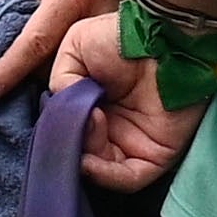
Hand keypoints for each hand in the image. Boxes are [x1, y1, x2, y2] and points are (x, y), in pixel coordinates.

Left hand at [0, 0, 118, 100]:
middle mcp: (92, 20)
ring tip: (24, 73)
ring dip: (43, 75)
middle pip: (51, 64)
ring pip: (68, 71)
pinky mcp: (115, 46)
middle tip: (0, 83)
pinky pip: (83, 68)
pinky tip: (49, 67)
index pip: (35, 41)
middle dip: (24, 77)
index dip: (10, 67)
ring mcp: (107, 36)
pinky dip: (63, 70)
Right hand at [56, 17, 197, 190]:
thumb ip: (60, 82)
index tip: (50, 124)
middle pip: (80, 154)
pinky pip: (126, 179)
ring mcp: (132, 144)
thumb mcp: (75, 48)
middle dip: (69, 146)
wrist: (166, 39)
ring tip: (89, 126)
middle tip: (68, 128)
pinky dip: (103, 175)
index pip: (67, 131)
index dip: (55, 132)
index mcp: (91, 105)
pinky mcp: (155, 156)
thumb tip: (61, 114)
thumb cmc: (123, 36)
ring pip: (98, 170)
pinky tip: (88, 161)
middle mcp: (111, 128)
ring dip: (84, 158)